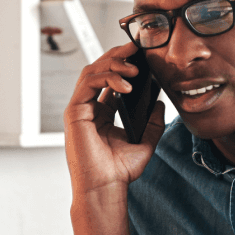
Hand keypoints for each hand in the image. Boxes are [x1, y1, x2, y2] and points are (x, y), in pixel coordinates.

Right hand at [64, 42, 165, 194]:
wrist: (106, 188)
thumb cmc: (119, 171)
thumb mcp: (145, 142)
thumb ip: (153, 122)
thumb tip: (160, 103)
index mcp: (103, 113)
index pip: (110, 79)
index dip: (124, 63)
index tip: (142, 54)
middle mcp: (89, 108)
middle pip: (99, 69)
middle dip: (118, 55)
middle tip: (137, 46)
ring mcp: (80, 109)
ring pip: (92, 72)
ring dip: (113, 63)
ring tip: (134, 66)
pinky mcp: (75, 112)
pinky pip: (88, 84)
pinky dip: (106, 78)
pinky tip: (125, 84)